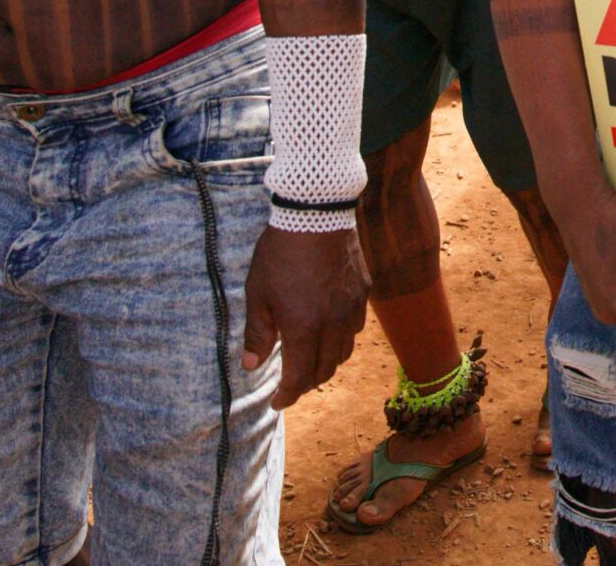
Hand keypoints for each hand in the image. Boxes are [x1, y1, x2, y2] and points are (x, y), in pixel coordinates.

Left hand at [243, 225, 367, 408]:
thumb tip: (252, 366)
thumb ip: (257, 334)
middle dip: (305, 384)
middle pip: (324, 370)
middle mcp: (332, 324)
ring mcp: (351, 309)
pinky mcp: (362, 293)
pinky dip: (341, 339)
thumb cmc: (280, 254)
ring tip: (309, 360)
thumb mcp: (258, 294)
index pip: (299, 378)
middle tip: (290, 384)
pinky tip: (328, 330)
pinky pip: (355, 328)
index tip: (276, 402)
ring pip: (344, 352)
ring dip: (325, 364)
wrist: (315, 214)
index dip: (287, 396)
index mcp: (304, 328)